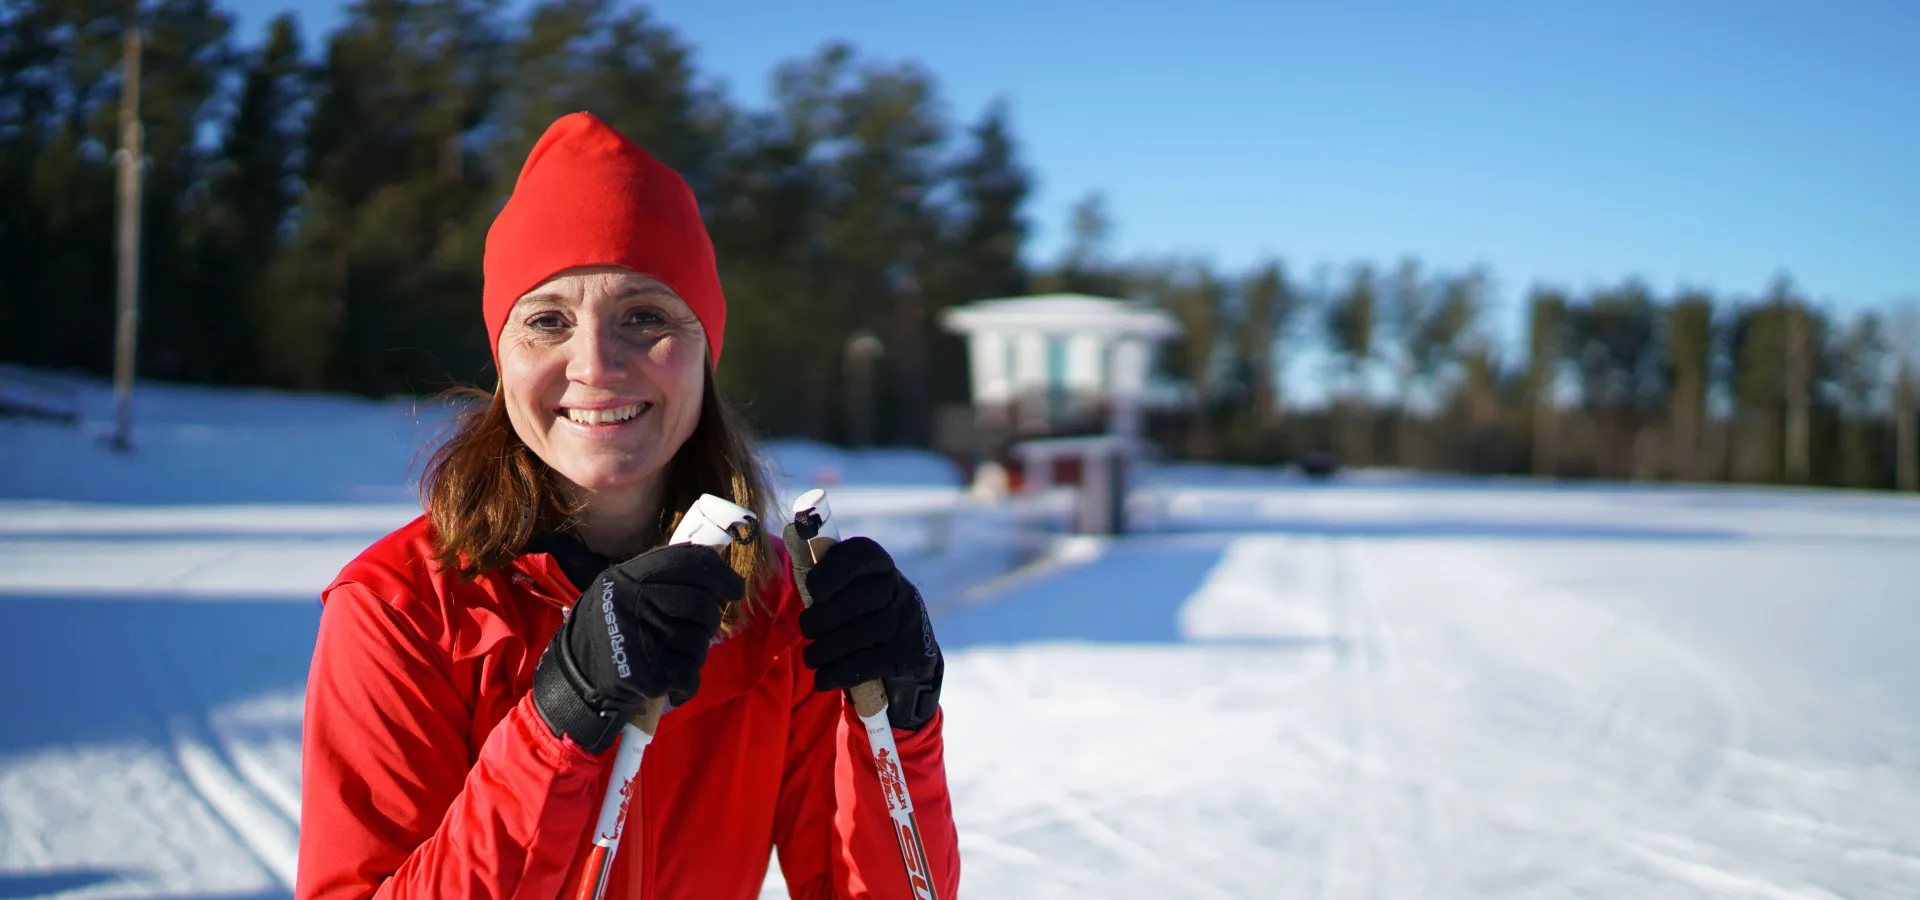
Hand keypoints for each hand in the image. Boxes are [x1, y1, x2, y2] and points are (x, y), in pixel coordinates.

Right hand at [531, 543, 743, 752]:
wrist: (574, 681)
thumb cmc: (611, 632)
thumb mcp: (625, 593)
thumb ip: (663, 580)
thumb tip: (718, 573)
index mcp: (628, 576)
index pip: (689, 561)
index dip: (720, 574)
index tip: (735, 588)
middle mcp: (632, 600)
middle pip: (700, 605)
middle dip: (707, 621)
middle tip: (697, 631)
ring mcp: (638, 637)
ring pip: (698, 642)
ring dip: (694, 654)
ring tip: (671, 658)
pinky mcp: (644, 673)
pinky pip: (689, 675)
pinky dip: (686, 684)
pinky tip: (672, 684)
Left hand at [783, 530, 942, 730]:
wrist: (911, 660)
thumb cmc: (865, 621)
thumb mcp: (855, 595)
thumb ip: (831, 583)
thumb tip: (799, 570)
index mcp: (883, 569)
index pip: (864, 554)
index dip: (835, 568)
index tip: (812, 588)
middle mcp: (903, 591)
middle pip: (864, 596)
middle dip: (825, 615)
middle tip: (805, 628)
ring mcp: (910, 623)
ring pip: (865, 632)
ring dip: (828, 648)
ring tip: (811, 658)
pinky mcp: (911, 655)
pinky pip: (870, 662)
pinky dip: (839, 672)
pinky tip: (823, 677)